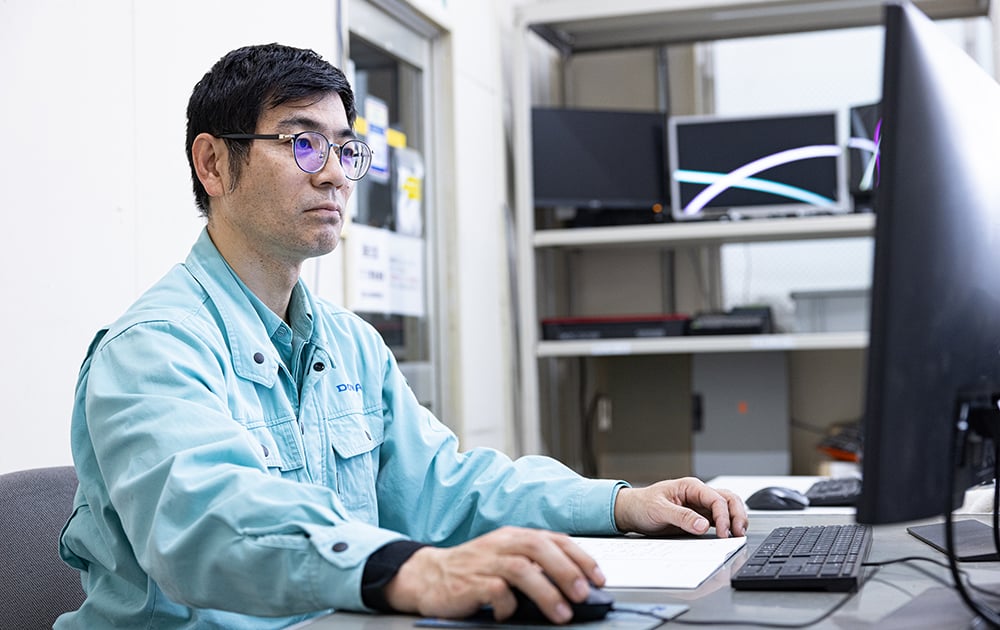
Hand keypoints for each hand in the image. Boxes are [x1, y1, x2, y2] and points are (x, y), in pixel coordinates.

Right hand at [383, 526, 603, 623]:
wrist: (428, 575)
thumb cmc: (473, 570)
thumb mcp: (505, 559)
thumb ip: (535, 565)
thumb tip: (572, 584)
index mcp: (514, 536)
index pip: (553, 539)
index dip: (580, 557)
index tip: (598, 578)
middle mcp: (501, 544)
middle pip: (539, 548)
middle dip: (567, 571)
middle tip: (584, 593)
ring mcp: (485, 562)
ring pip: (521, 568)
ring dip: (546, 592)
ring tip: (562, 613)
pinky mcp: (469, 582)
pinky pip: (495, 591)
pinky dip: (509, 605)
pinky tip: (512, 614)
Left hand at [613, 477, 747, 537]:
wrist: (631, 511)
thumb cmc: (642, 504)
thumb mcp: (659, 510)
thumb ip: (681, 517)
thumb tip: (702, 525)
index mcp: (690, 487)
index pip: (716, 499)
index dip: (723, 516)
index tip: (724, 532)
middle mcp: (698, 494)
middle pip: (728, 500)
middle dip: (737, 515)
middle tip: (739, 533)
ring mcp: (699, 506)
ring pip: (727, 508)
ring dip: (735, 520)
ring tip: (738, 535)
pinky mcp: (698, 518)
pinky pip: (718, 520)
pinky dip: (726, 526)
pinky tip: (728, 536)